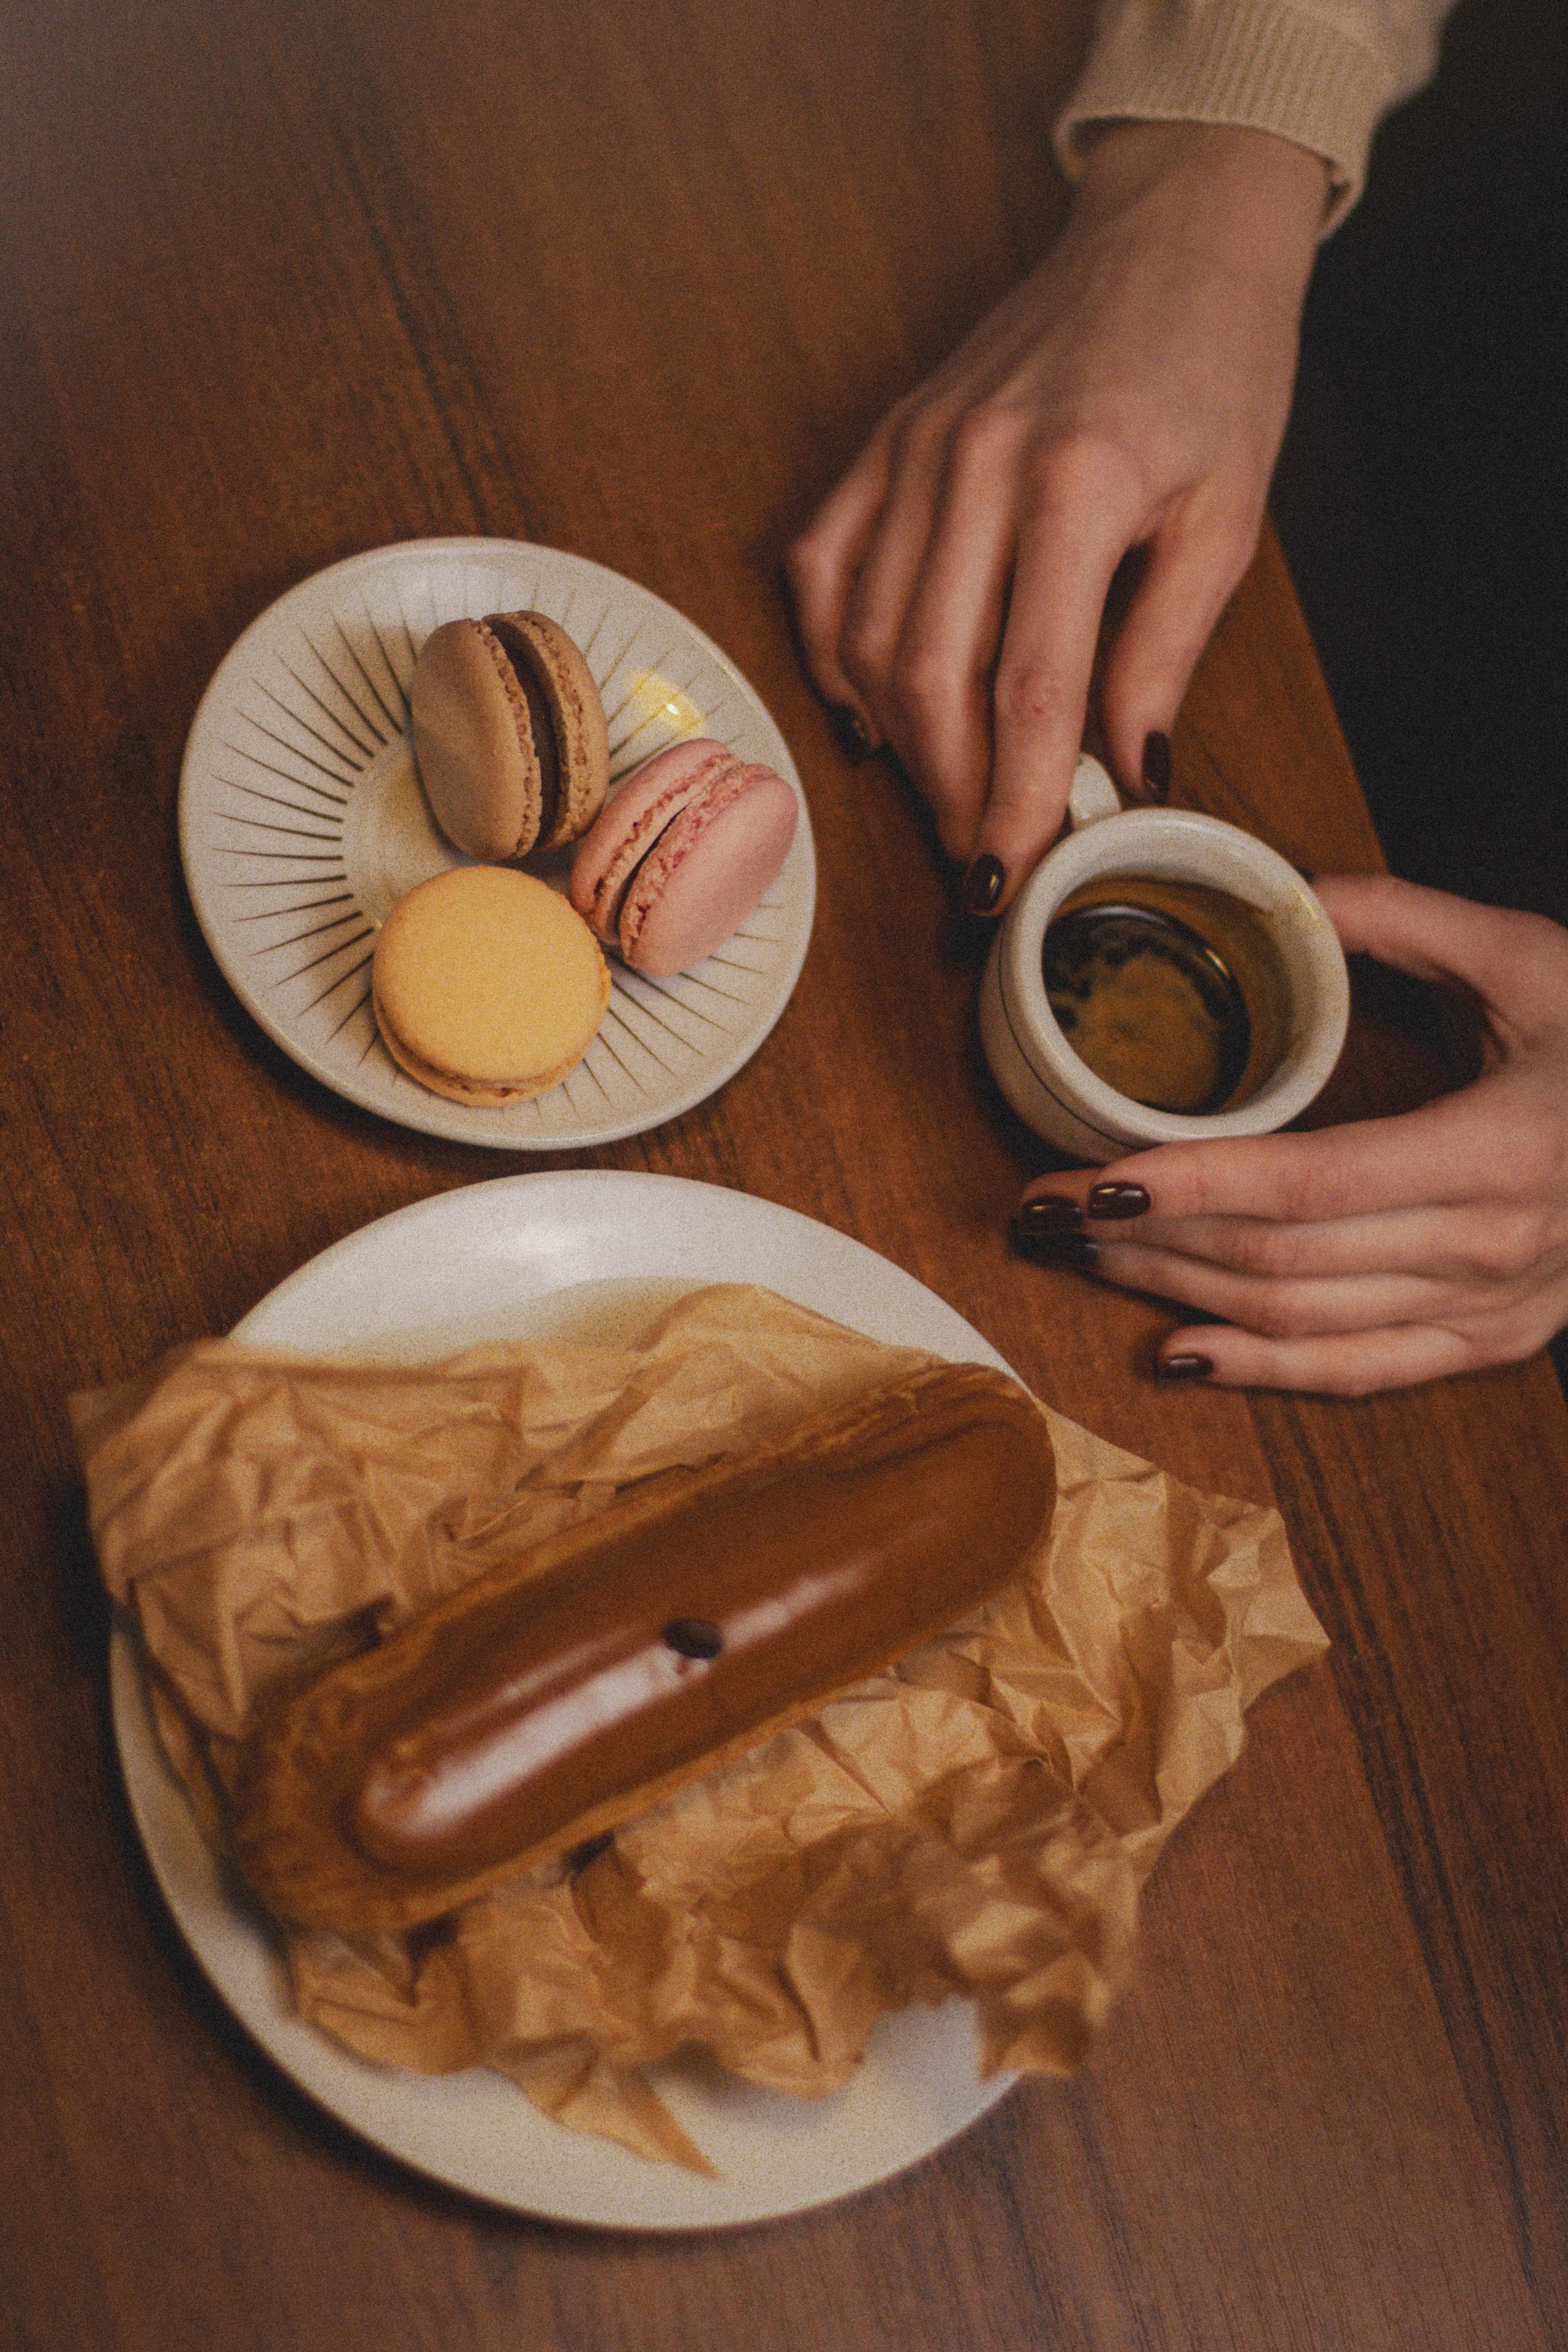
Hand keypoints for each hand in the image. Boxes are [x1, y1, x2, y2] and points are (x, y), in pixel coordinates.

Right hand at [786, 121, 1326, 910]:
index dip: (1017, 803)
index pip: (1030, 689)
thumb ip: (1164, 652)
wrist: (1167, 237)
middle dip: (953, 791)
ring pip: (870, 639)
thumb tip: (1126, 776)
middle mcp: (976, 464)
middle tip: (977, 860)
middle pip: (933, 677)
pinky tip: (871, 715)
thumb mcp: (1227, 518)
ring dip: (901, 741)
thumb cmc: (1211, 367)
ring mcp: (914, 450)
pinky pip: (823, 572)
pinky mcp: (882, 442)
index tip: (1010, 879)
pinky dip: (834, 657)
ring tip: (944, 799)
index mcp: (1078, 482)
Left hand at [1013, 877, 1567, 1392]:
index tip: (1089, 1177)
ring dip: (1178, 1294)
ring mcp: (1496, 1311)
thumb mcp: (1536, 961)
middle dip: (1151, 1241)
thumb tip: (1284, 889)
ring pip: (1303, 1321)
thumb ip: (1405, 922)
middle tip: (1043, 1211)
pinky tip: (1176, 1351)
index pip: (1314, 1184)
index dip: (1193, 1186)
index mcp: (1504, 1149)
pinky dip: (1262, 1372)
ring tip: (1081, 1260)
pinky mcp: (1491, 1345)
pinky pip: (1360, 1377)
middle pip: (1285, 1261)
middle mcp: (1496, 1248)